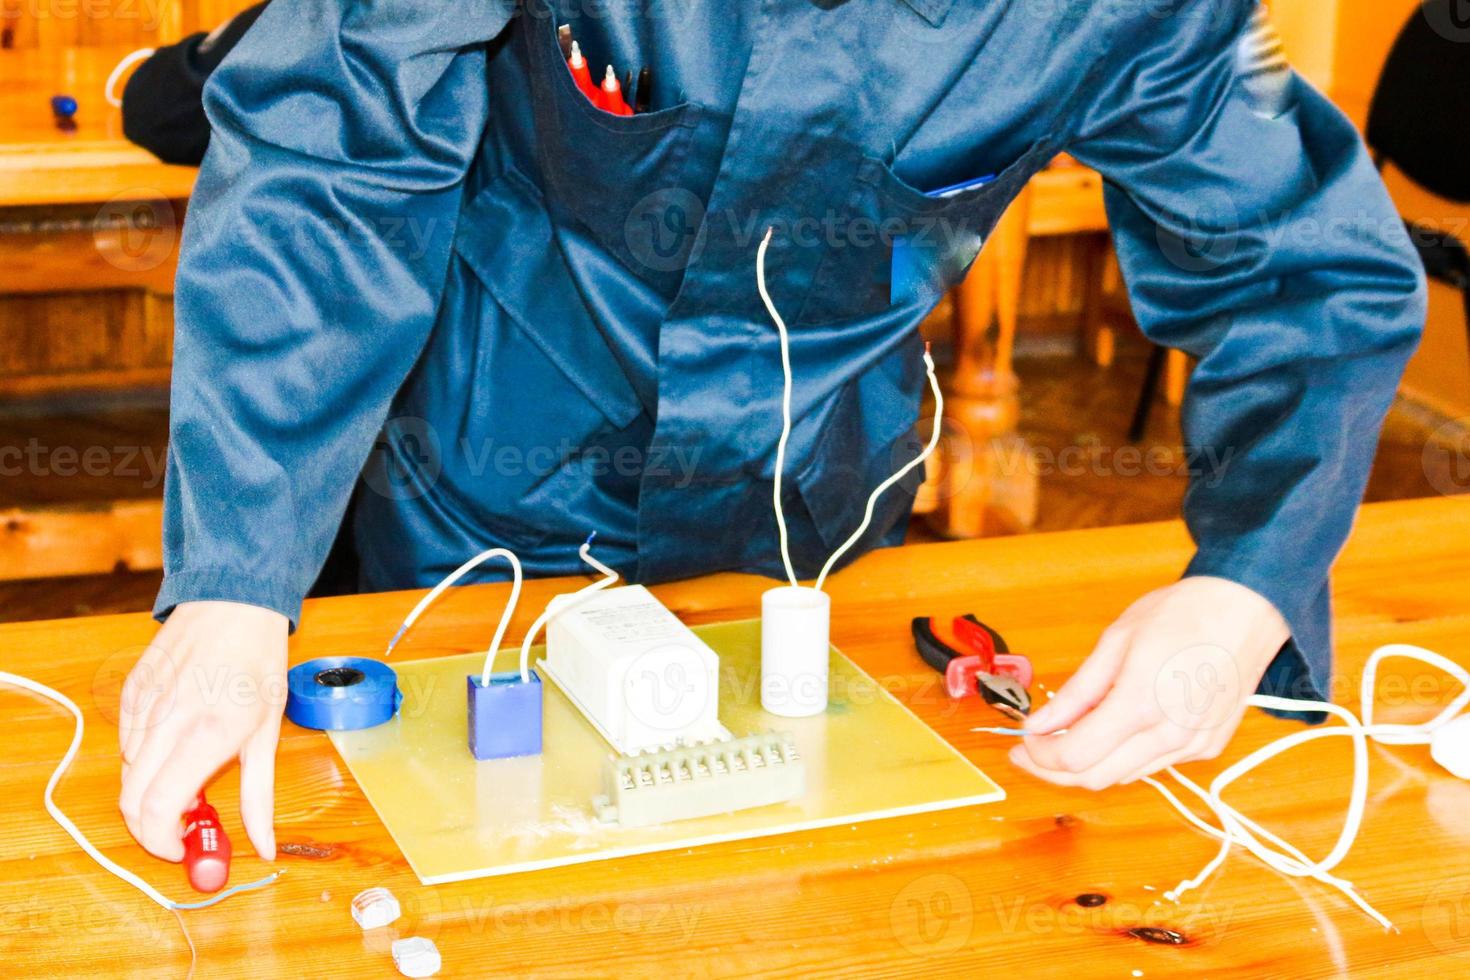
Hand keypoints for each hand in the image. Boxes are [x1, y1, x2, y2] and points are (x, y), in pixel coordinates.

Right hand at [118, 601, 287, 860]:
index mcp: (207, 735)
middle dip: (151, 826)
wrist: (234, 602)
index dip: (161, 843)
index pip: (158, 811)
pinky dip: (146, 757)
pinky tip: (175, 738)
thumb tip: (263, 847)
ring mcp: (143, 706)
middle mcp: (167, 723)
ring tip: (189, 768)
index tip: (180, 849)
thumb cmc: (259, 665)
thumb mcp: (268, 732)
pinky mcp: (129, 692)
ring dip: (152, 788)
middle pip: (132, 802)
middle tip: (182, 825)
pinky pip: (127, 742)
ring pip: (130, 773)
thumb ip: (259, 796)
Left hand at [1010, 576, 1289, 789]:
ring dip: (1089, 765)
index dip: (1040, 756)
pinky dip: (1122, 757)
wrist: (1246, 611)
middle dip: (1055, 770)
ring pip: (1123, 777)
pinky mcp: (1207, 747)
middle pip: (1096, 777)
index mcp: (1141, 704)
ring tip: (1066, 738)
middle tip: (1031, 750)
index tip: (1022, 742)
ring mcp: (1192, 745)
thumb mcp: (1116, 642)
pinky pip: (1152, 765)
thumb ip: (1076, 692)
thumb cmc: (1182, 615)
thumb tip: (1038, 724)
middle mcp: (1170, 734)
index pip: (1076, 756)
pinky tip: (1111, 731)